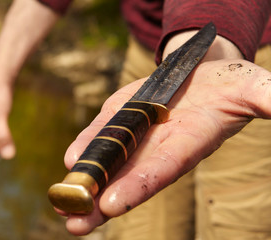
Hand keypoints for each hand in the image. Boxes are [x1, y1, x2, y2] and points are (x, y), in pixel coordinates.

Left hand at [61, 59, 270, 234]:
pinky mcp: (121, 117)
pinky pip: (102, 134)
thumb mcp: (251, 86)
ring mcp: (136, 134)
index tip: (112, 205)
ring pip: (108, 162)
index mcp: (186, 145)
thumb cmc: (228, 84)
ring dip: (85, 182)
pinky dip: (85, 146)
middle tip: (76, 225)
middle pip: (126, 180)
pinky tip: (69, 161)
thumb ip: (265, 98)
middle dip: (101, 203)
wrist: (200, 72)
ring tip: (61, 203)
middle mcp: (157, 148)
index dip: (137, 187)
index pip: (160, 171)